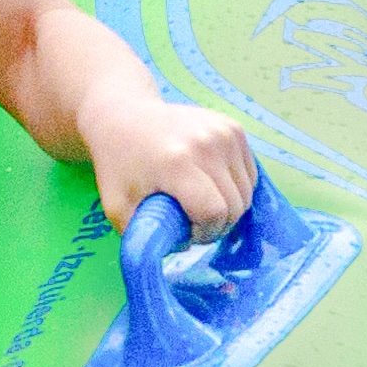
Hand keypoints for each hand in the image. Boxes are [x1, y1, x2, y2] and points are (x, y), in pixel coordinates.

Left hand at [82, 85, 255, 235]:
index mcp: (177, 162)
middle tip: (195, 222)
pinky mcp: (233, 127)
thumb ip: (145, 238)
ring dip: (229, 207)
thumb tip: (184, 250)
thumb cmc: (119, 166)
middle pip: (235, 204)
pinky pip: (249, 173)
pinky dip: (235, 187)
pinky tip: (211, 185)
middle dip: (218, 224)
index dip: (205, 232)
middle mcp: (206, 143)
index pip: (214, 212)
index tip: (187, 232)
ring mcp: (223, 132)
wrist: (123, 116)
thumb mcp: (118, 208)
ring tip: (202, 204)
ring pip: (247, 191)